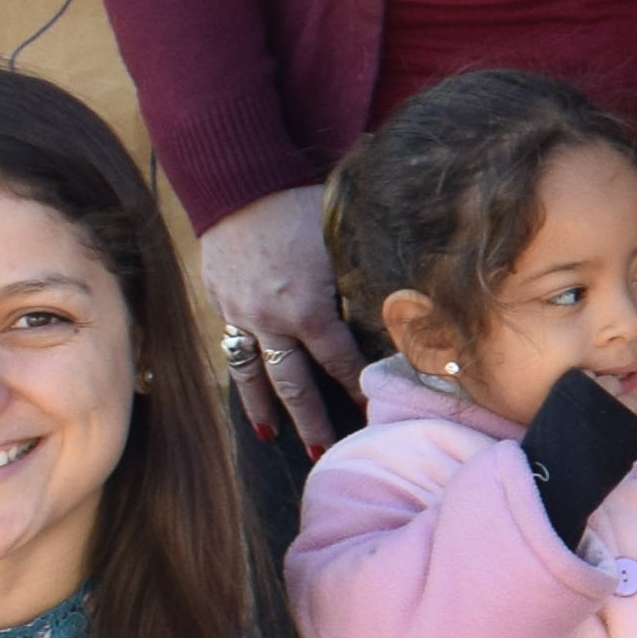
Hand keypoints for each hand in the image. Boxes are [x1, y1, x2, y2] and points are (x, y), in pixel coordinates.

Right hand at [196, 183, 359, 450]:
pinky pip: (233, 351)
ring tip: (278, 439)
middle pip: (294, 383)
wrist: (238, 182)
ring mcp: (240, 315)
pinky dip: (242, 379)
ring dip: (268, 410)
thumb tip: (415, 300)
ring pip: (255, 375)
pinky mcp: (221, 304)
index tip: (375, 411)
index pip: (340, 360)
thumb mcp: (342, 238)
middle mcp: (271, 319)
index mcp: (307, 307)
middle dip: (311, 420)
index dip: (359, 387)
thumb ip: (367, 274)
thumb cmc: (302, 204)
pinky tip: (250, 402)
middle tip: (326, 455)